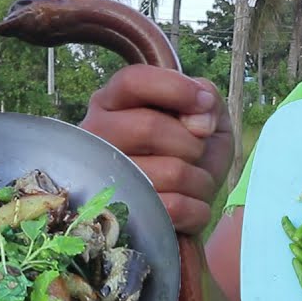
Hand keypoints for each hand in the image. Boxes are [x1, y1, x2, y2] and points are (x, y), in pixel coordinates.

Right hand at [79, 64, 234, 234]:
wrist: (186, 209)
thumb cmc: (189, 152)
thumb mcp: (205, 113)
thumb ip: (206, 95)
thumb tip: (199, 118)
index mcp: (112, 102)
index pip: (132, 81)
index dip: (175, 88)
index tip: (205, 105)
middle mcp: (96, 136)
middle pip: (148, 127)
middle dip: (192, 143)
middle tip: (197, 154)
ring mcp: (101, 179)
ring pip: (169, 172)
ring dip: (200, 180)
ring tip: (194, 183)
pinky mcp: (118, 219)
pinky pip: (173, 209)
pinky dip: (197, 209)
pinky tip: (188, 206)